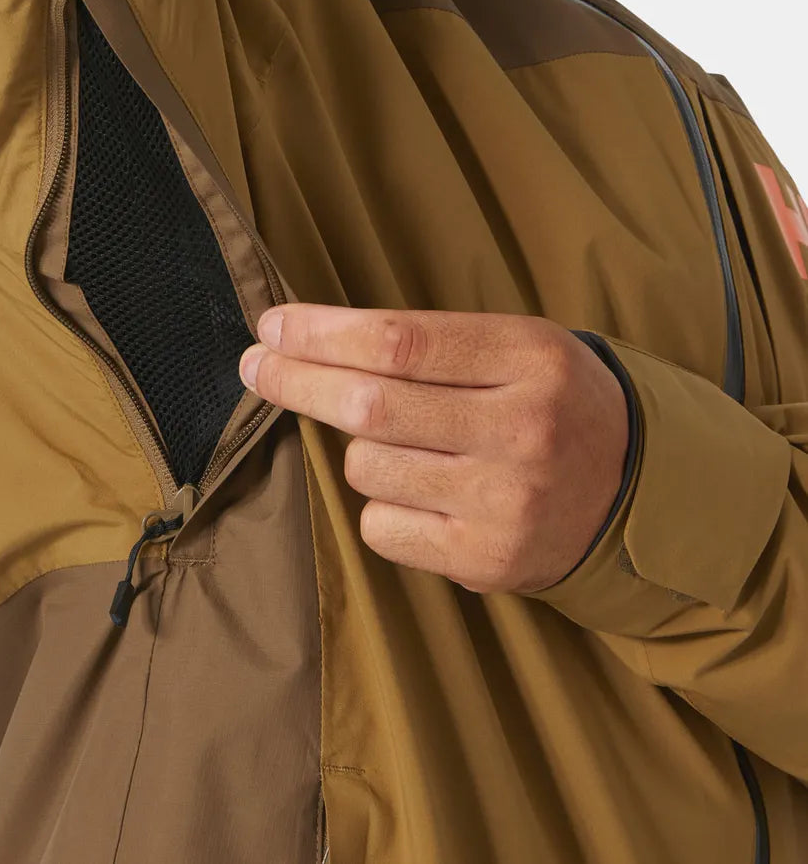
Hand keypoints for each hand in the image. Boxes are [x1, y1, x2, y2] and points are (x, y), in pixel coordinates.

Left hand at [238, 306, 629, 594]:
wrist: (631, 488)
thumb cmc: (544, 400)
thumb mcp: (512, 346)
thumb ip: (424, 343)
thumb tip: (302, 339)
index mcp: (529, 358)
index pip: (398, 342)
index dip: (320, 334)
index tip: (272, 327)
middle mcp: (522, 430)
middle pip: (370, 405)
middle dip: (297, 381)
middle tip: (257, 366)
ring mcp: (507, 502)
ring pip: (367, 468)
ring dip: (357, 450)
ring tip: (401, 444)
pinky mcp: (489, 561)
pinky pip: (382, 527)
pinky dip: (380, 504)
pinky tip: (419, 493)